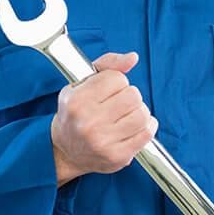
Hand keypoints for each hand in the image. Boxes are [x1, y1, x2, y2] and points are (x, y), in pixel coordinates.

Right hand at [51, 51, 156, 184]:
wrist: (65, 151)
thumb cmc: (76, 112)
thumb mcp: (82, 83)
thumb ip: (108, 64)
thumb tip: (133, 57)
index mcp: (77, 101)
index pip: (118, 78)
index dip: (117, 81)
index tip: (109, 89)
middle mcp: (88, 122)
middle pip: (133, 96)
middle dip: (130, 96)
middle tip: (119, 103)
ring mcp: (103, 142)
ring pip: (142, 114)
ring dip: (140, 111)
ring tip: (128, 115)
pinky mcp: (117, 157)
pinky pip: (147, 134)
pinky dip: (148, 126)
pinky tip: (137, 126)